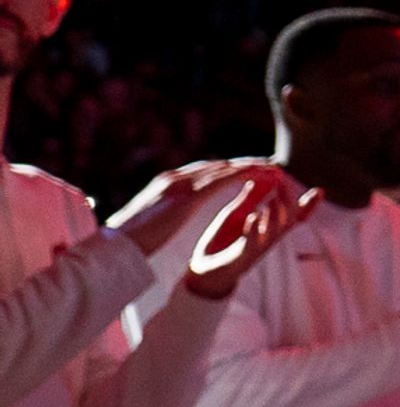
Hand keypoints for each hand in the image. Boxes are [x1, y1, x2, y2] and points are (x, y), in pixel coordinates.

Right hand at [108, 159, 280, 259]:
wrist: (119, 244)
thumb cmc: (132, 236)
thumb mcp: (152, 216)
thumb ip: (163, 207)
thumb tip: (166, 209)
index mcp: (166, 183)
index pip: (202, 171)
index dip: (225, 169)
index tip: (245, 168)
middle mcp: (175, 178)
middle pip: (216, 166)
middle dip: (242, 163)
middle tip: (266, 162)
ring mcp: (181, 185)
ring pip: (222, 170)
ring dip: (249, 166)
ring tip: (272, 166)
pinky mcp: (188, 197)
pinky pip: (222, 181)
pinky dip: (243, 175)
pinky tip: (260, 174)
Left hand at [181, 175, 318, 300]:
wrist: (203, 272)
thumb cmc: (222, 242)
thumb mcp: (236, 215)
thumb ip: (249, 198)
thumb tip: (262, 177)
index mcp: (268, 229)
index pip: (294, 216)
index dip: (308, 206)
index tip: (320, 191)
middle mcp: (267, 239)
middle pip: (287, 221)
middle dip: (288, 203)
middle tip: (283, 184)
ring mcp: (255, 249)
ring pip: (273, 233)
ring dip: (275, 216)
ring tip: (273, 199)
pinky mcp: (240, 257)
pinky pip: (250, 245)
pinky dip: (253, 230)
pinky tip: (253, 217)